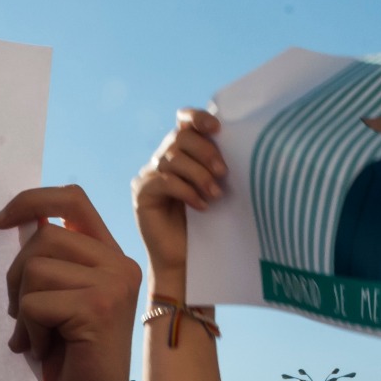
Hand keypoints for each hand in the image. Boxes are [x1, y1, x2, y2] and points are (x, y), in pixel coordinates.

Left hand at [0, 186, 141, 380]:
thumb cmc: (69, 362)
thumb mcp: (55, 300)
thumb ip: (47, 262)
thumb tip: (18, 222)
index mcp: (111, 257)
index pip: (72, 199)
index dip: (32, 200)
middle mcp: (120, 264)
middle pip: (44, 235)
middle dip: (16, 275)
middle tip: (21, 316)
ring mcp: (114, 284)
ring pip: (36, 268)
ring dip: (23, 307)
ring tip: (37, 336)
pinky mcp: (99, 309)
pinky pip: (36, 303)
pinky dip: (29, 329)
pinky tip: (45, 349)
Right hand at [132, 109, 225, 285]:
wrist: (186, 262)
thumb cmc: (207, 226)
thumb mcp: (216, 189)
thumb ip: (218, 165)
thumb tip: (238, 142)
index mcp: (180, 154)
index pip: (184, 122)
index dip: (197, 118)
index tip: (217, 127)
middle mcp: (161, 161)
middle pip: (180, 138)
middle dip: (205, 152)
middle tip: (223, 174)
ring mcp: (149, 176)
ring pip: (172, 159)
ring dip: (199, 175)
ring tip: (215, 195)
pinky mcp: (142, 194)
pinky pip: (164, 181)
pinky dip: (186, 191)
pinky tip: (201, 206)